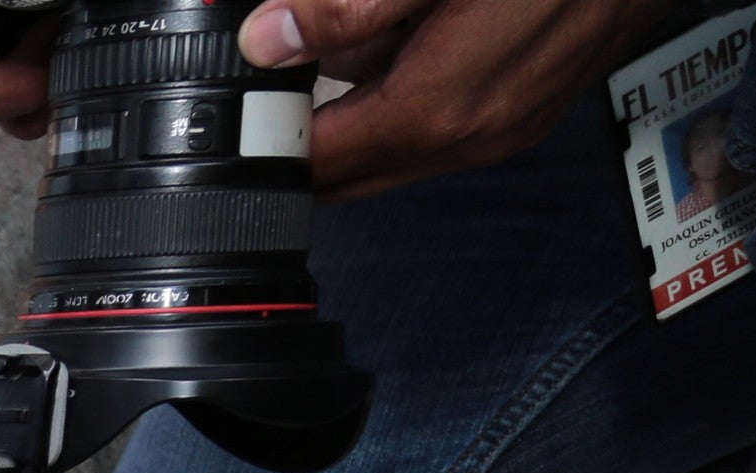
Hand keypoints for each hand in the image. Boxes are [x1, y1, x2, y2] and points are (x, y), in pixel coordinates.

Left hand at [246, 0, 673, 196]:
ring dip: (355, 116)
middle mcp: (470, 137)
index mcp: (437, 108)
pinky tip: (404, 44)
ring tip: (345, 54)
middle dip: (301, 142)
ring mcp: (502, 131)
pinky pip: (437, 126)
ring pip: (390, 151)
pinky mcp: (523, 113)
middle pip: (347, 174)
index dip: (264, 142)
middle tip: (268, 95)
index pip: (318, 162)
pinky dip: (404, 98)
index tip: (231, 114)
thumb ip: (348, 7)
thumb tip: (268, 40)